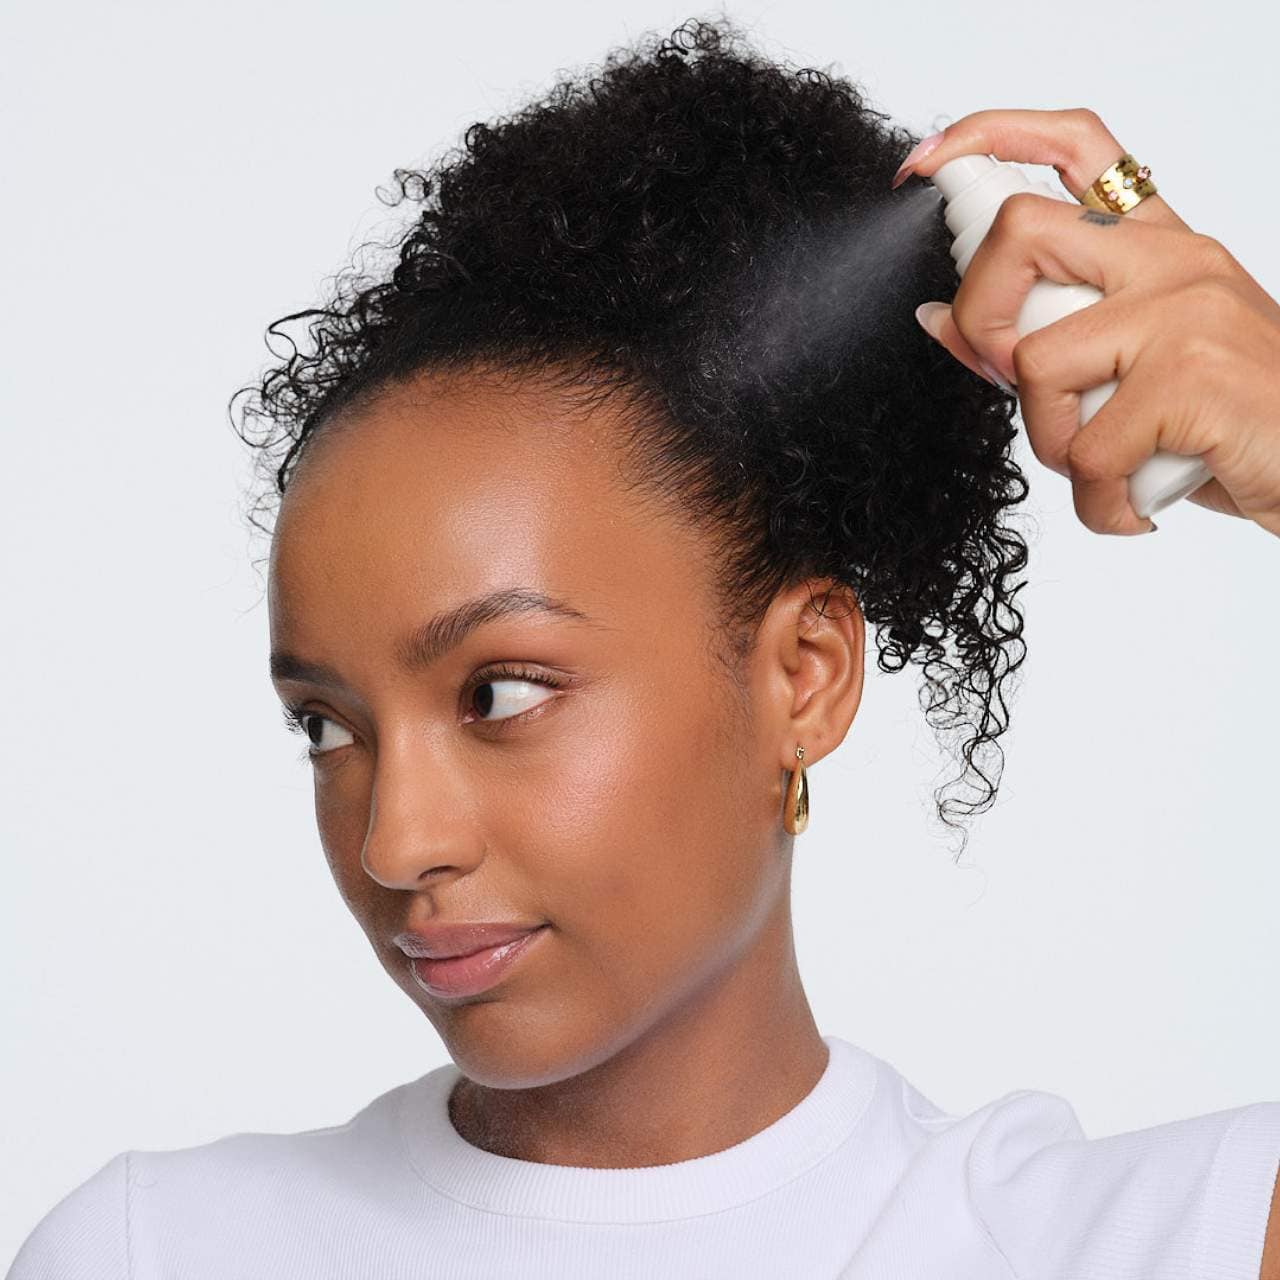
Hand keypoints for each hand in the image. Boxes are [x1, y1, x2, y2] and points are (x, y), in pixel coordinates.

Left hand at [894, 107, 1279, 538]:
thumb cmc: (1228, 426)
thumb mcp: (1131, 374)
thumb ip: (1044, 340)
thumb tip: (937, 317)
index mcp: (1158, 245)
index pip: (1076, 145)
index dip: (991, 137)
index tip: (928, 162)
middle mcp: (1173, 259)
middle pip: (1022, 232)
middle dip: (977, 315)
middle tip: (1002, 377)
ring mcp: (1186, 309)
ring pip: (1035, 361)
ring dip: (1049, 441)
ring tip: (1102, 469)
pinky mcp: (1193, 374)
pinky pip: (1085, 449)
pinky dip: (1095, 501)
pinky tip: (1130, 506)